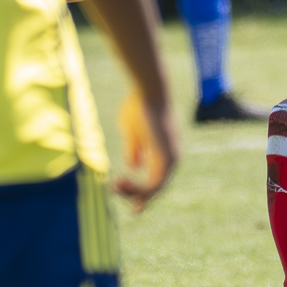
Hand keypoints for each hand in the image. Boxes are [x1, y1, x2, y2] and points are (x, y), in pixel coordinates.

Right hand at [113, 90, 180, 212]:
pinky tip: (121, 183)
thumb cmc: (139, 106)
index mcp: (164, 151)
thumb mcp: (132, 131)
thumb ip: (134, 149)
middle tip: (117, 194)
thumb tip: (134, 166)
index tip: (123, 195)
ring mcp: (172, 158)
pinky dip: (138, 189)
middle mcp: (172, 158)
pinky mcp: (168, 158)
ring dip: (133, 193)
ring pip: (154, 189)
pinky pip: (154, 184)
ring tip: (114, 187)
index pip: (155, 179)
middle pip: (155, 187)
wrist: (148, 90)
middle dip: (135, 196)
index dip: (140, 191)